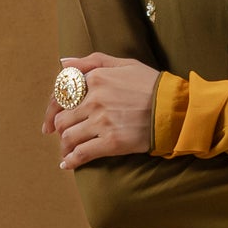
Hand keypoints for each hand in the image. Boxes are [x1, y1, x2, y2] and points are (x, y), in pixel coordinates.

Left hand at [47, 51, 161, 168]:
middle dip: (60, 129)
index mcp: (95, 78)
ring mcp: (101, 122)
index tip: (51, 121)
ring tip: (68, 151)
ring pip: (68, 136)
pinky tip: (68, 165)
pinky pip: (82, 154)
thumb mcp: (124, 64)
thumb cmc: (153, 85)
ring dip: (65, 146)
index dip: (51, 109)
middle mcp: (94, 99)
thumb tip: (62, 63)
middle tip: (63, 137)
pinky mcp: (111, 142)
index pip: (60, 95)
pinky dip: (71, 161)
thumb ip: (91, 61)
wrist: (176, 109)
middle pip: (62, 118)